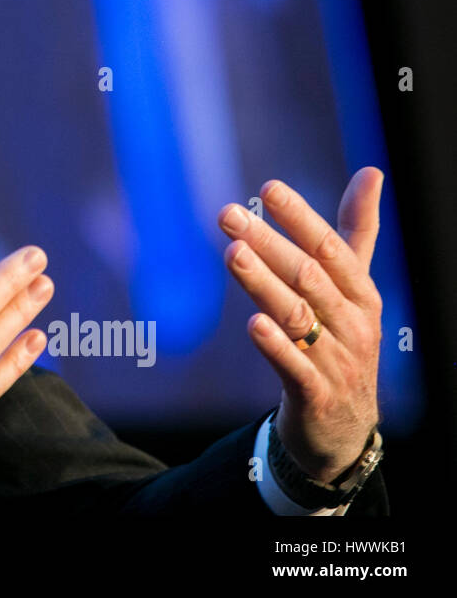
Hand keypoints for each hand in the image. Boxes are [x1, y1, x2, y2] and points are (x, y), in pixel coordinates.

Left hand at [217, 167, 383, 483]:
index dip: (300, 218)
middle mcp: (351, 323)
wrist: (344, 426)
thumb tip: (370, 171)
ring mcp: (336, 360)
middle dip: (268, 243)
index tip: (268, 187)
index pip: (330, 247)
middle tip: (227, 215)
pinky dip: (275, 345)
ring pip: (297, 316)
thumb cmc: (342, 340)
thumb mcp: (353, 288)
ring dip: (263, 283)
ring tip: (232, 254)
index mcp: (360, 293)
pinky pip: (295, 367)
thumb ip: (356, 231)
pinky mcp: (315, 394)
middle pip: (307, 276)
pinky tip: (252, 324)